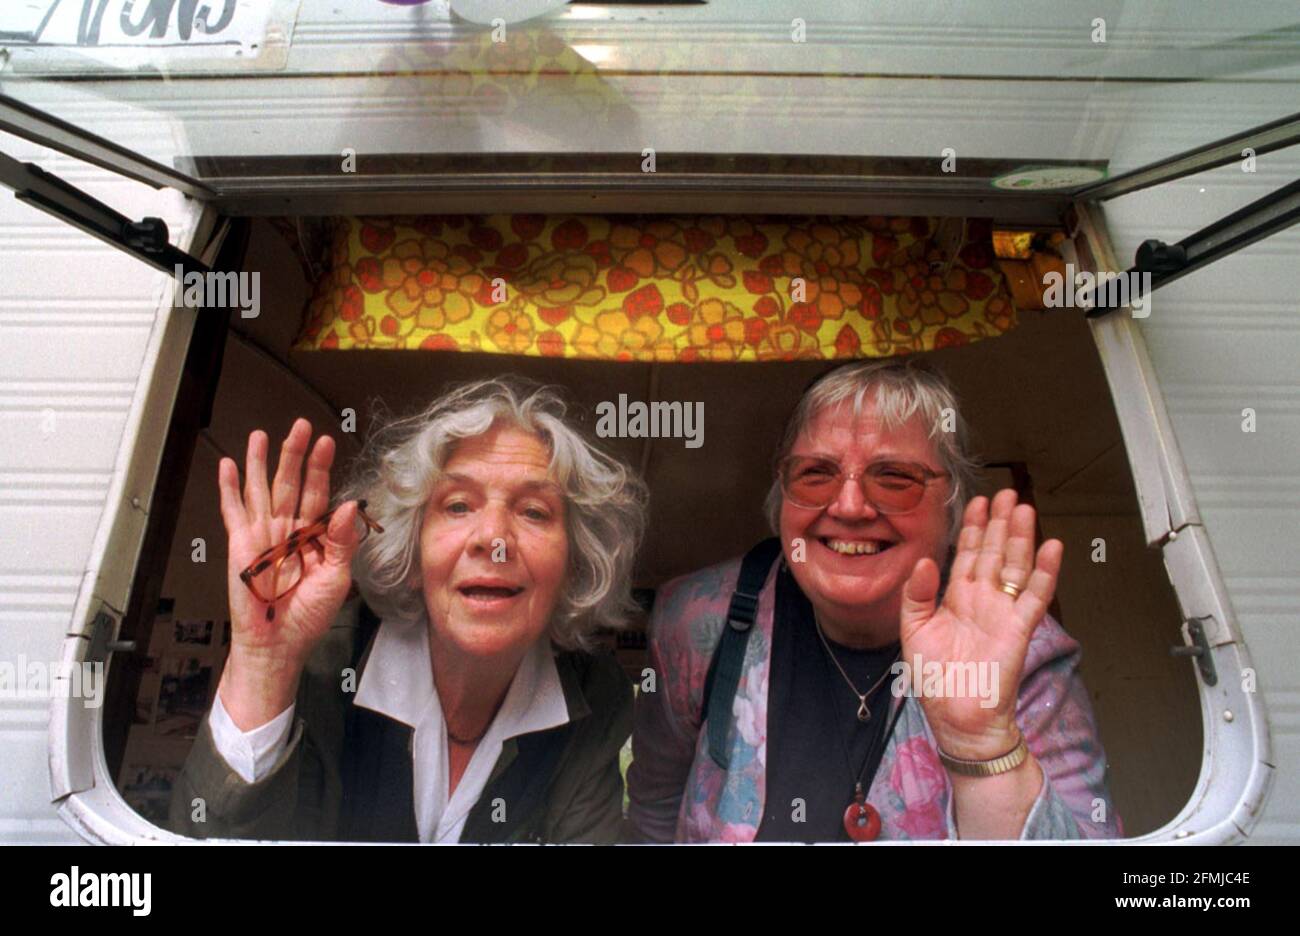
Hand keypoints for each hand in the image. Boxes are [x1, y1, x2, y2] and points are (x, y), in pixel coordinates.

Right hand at [217, 418, 360, 728]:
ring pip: (261, 490)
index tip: (327, 443)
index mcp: (314, 537)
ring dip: (260, 462)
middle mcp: (288, 531)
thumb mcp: (336, 578)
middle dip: (293, 455)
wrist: (278, 643)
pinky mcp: (240, 545)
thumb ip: (341, 541)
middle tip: (299, 427)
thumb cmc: (308, 616)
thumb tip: (347, 506)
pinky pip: (233, 512)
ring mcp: (263, 535)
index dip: (321, 469)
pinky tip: (230, 466)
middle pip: (289, 484)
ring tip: (261, 435)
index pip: (318, 494)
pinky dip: (229, 489)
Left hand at [898, 489, 1061, 759]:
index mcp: (955, 598)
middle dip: (999, 523)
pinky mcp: (1019, 628)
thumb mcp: (914, 631)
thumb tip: (923, 561)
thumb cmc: (935, 679)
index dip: (972, 528)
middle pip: (994, 552)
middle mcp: (982, 599)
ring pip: (1015, 565)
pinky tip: (1051, 547)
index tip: (977, 501)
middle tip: (1007, 494)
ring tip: (1025, 508)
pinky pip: (1035, 595)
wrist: (957, 716)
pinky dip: (1044, 571)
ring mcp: (1003, 611)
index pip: (967, 554)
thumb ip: (916, 595)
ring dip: (1021, 538)